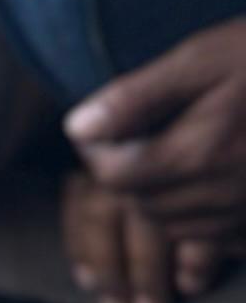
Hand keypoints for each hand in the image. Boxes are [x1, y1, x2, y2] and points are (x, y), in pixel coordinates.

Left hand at [66, 19, 245, 251]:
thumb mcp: (202, 59)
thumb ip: (136, 97)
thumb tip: (77, 128)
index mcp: (199, 154)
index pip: (113, 178)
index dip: (96, 152)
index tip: (101, 126)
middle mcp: (225, 197)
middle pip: (141, 207)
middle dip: (125, 176)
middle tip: (133, 138)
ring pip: (176, 229)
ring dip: (160, 200)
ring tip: (169, 156)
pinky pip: (219, 242)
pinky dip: (201, 221)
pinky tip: (208, 184)